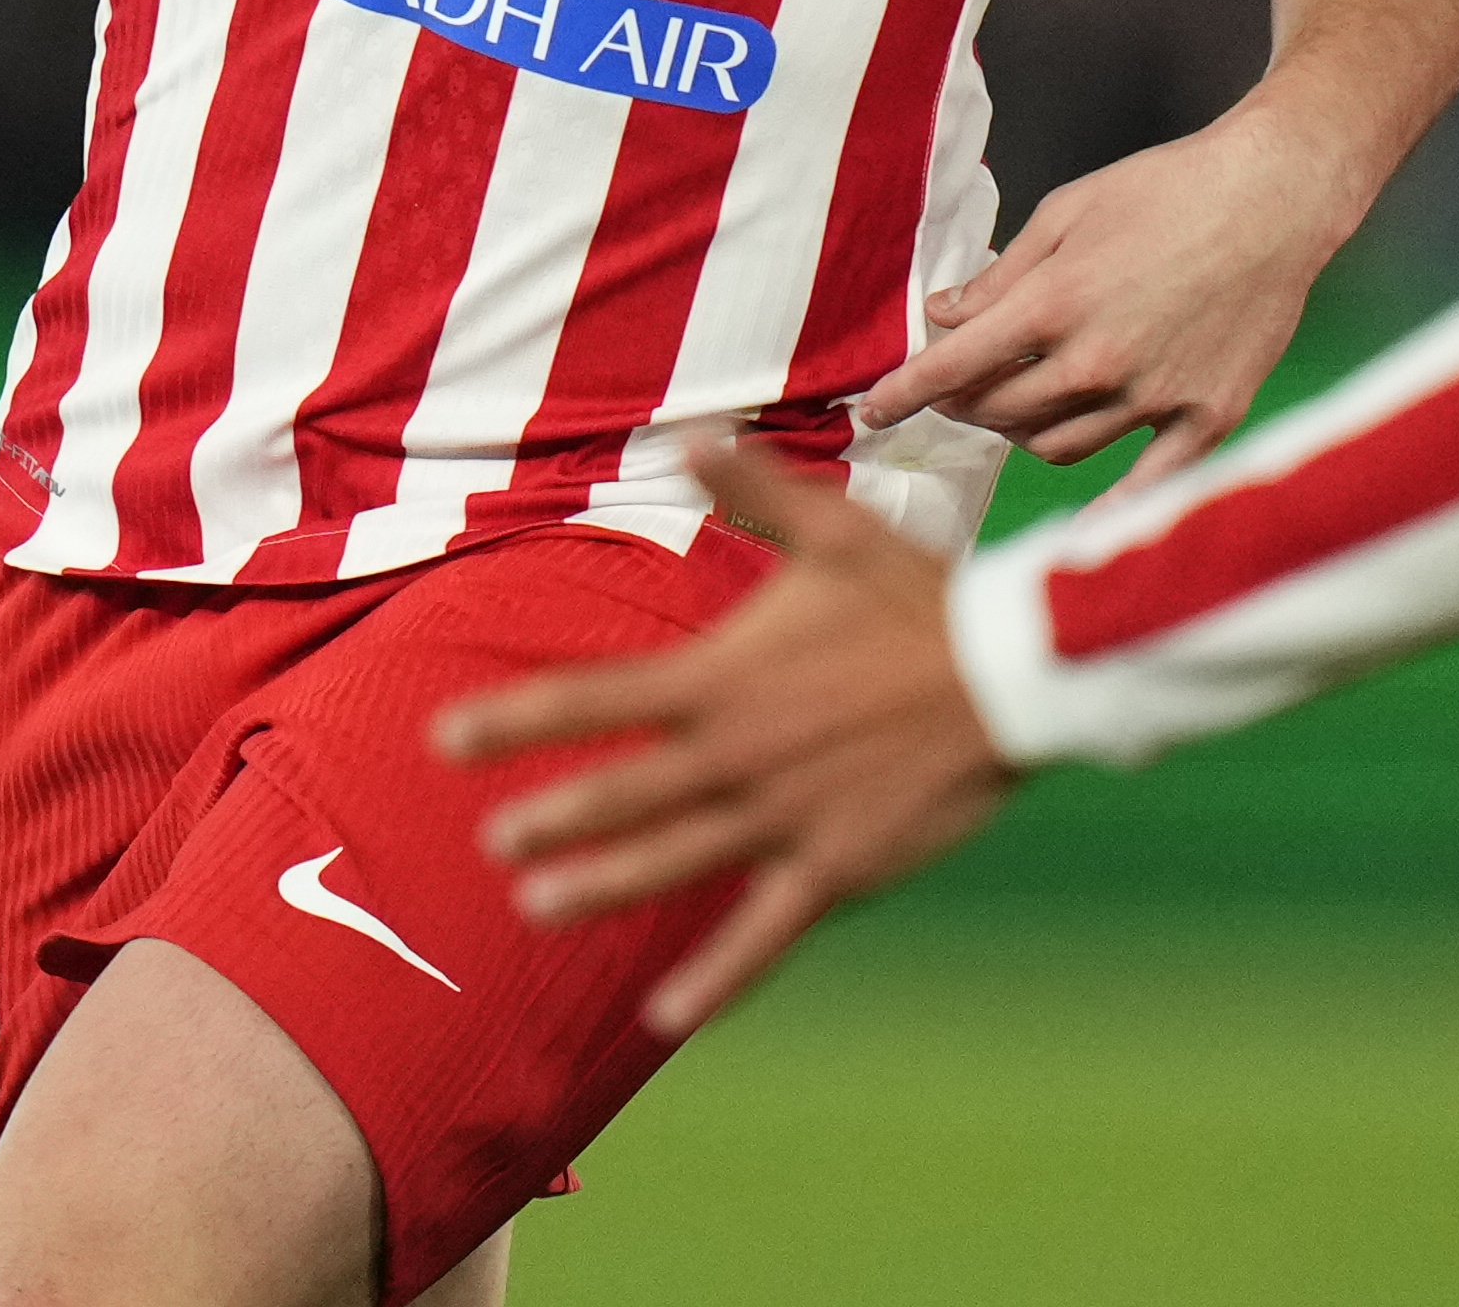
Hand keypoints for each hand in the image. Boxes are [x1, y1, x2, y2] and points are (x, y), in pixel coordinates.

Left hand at [436, 434, 1018, 1029]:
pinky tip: (667, 1019)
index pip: (598, 699)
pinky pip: (761, 935)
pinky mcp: (830, 867)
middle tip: (489, 839)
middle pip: (624, 794)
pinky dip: (714, 980)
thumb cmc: (919, 597)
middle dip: (550, 816)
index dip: (516, 718)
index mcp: (725, 678)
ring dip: (600, 887)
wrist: (1012, 673)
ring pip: (673, 863)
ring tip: (536, 906)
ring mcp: (782, 818)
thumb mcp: (833, 530)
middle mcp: (740, 754)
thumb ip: (754, 492)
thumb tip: (692, 439)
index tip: (446, 736)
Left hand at [854, 111, 1351, 485]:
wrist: (1278, 195)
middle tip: (957, 392)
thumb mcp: (1069, 210)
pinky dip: (1106, 506)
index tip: (870, 413)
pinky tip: (1081, 522)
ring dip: (1022, 434)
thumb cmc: (1169, 188)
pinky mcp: (1206, 416)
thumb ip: (1002, 273)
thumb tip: (944, 314)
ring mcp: (1154, 395)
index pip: (952, 370)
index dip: (901, 395)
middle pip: (1000, 414)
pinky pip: (1144, 484)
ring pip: (1056, 446)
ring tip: (1017, 412)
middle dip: (963, 406)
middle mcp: (1097, 360)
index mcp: (1055, 303)